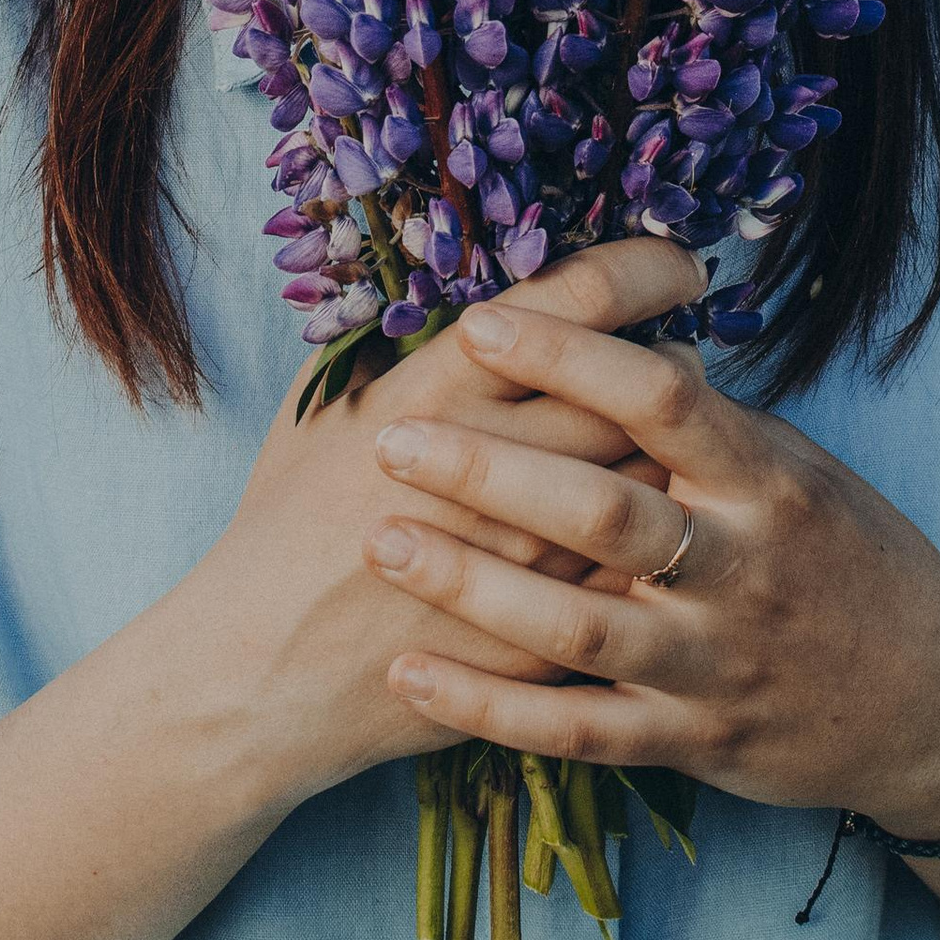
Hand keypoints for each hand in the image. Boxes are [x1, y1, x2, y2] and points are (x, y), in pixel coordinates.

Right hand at [193, 239, 704, 803]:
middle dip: (675, 358)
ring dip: (677, 448)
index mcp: (437, 393)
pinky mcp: (545, 637)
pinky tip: (651, 524)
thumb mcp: (326, 405)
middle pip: (643, 385)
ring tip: (665, 436)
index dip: (649, 270)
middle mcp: (494, 466)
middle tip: (674, 354)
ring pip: (659, 479)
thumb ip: (412, 345)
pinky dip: (660, 538)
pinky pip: (640, 571)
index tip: (675, 269)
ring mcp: (528, 560)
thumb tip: (496, 290)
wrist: (261, 669)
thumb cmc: (287, 523)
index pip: (579, 301)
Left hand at [365, 304, 939, 835]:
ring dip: (472, 586)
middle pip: (603, 514)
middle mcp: (741, 570)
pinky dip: (487, 707)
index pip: (662, 399)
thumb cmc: (851, 562)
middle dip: (490, 473)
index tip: (479, 323)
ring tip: (383, 539)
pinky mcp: (690, 741)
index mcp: (767, 481)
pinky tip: (410, 672)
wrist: (936, 708)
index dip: (568, 354)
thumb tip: (610, 338)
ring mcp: (712, 663)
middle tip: (393, 437)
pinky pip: (574, 731)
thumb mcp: (800, 471)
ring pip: (577, 629)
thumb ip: (704, 426)